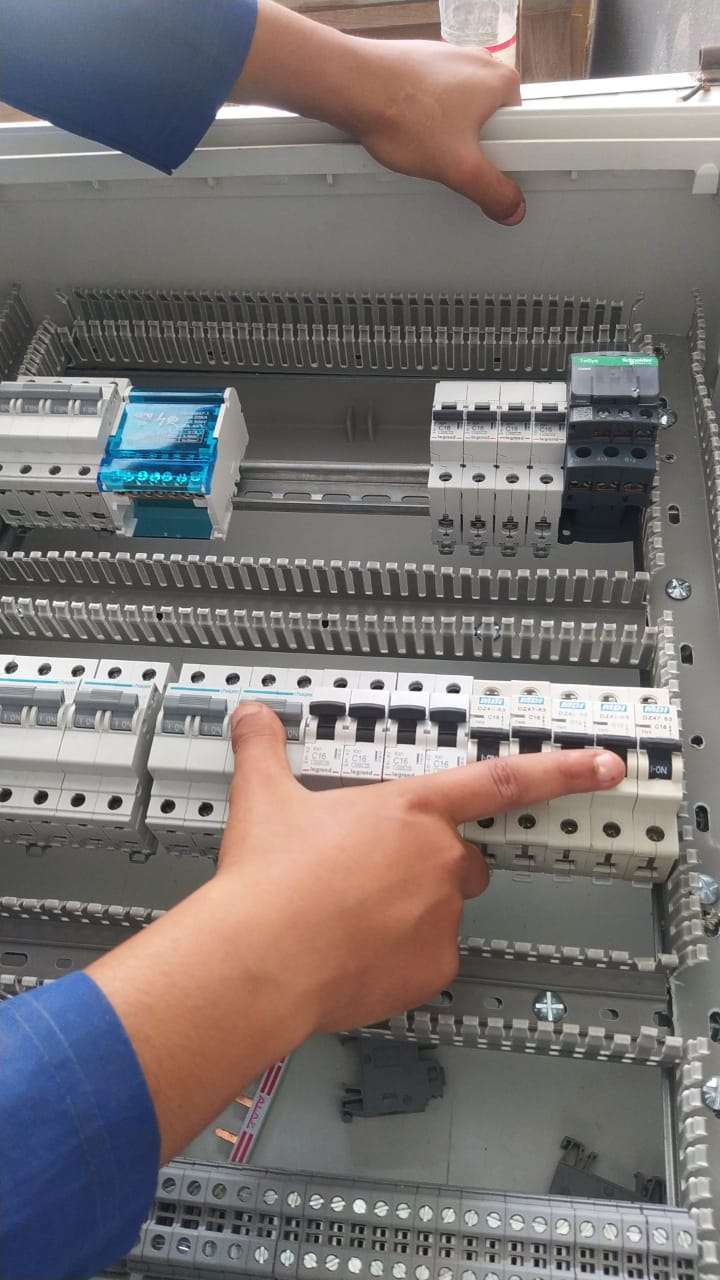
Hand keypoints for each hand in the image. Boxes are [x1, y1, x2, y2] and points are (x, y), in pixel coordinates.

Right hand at [90, 700, 624, 1160]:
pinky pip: (428, 959)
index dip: (564, 769)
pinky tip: (353, 955)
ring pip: (442, 912)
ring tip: (348, 920)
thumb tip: (250, 715)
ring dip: (410, 913)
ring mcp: (441, 918)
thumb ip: (263, 748)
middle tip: (372, 877)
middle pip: (463, 859)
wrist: (261, 957)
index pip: (504, 780)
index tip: (607, 764)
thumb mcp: (263, 797)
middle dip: (430, 867)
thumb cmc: (270, 877)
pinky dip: (399, 958)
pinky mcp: (433, 969)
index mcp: (411, 809)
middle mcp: (439, 860)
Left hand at [348, 41, 524, 224]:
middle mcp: (479, 63)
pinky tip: (408, 130)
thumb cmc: (403, 112)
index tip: (479, 167)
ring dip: (443, 134)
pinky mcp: (422, 65)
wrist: (354, 85)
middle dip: (468, 146)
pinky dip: (423, 119)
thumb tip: (511, 206)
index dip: (500, 157)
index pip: (519, 130)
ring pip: (458, 113)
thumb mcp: (458, 167)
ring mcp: (449, 61)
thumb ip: (491, 191)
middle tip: (447, 157)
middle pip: (487, 123)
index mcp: (501, 82)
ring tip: (423, 142)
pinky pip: (434, 102)